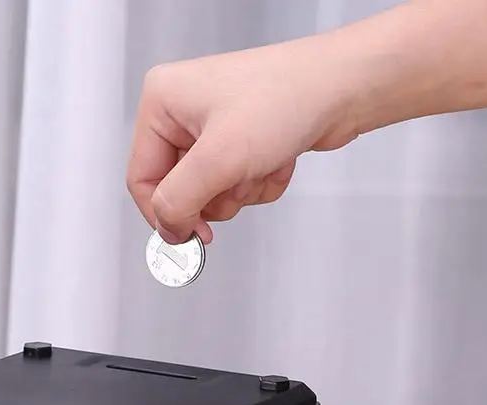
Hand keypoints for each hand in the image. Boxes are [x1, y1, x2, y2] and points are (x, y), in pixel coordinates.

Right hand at [127, 36, 362, 244]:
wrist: (344, 87)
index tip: (192, 234)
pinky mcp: (241, 140)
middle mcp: (182, 112)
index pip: (141, 179)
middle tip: (238, 182)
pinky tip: (277, 158)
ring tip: (262, 162)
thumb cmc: (287, 98)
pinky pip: (236, 185)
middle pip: (178, 190)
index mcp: (161, 102)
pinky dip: (258, 183)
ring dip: (240, 191)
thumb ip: (179, 202)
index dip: (166, 213)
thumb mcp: (219, 159)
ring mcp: (213, 127)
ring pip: (209, 193)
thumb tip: (166, 231)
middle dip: (215, 196)